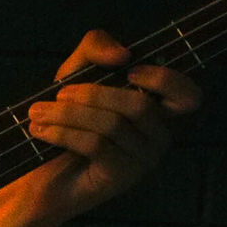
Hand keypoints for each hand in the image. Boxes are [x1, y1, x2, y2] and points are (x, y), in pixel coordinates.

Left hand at [21, 27, 200, 226]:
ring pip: (112, 125)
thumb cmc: (66, 121)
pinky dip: (63, 133)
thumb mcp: (77, 73)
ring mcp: (143, 161)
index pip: (189, 97)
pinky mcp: (120, 178)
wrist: (41, 176)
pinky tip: (41, 131)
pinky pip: (96, 145)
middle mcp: (158, 137)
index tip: (128, 71)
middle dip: (93, 94)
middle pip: (139, 105)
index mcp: (157, 111)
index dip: (166, 80)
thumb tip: (123, 53)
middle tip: (59, 93)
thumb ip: (96, 48)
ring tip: (38, 112)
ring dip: (68, 113)